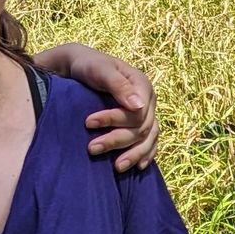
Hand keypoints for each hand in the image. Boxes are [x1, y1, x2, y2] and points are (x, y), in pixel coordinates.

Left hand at [32, 43, 158, 168]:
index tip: (88, 123)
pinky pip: (150, 142)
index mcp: (142, 84)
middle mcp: (148, 100)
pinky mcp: (141, 123)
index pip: (137, 110)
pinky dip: (145, 155)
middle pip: (141, 127)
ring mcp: (147, 113)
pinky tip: (138, 167)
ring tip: (116, 167)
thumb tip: (138, 106)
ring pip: (147, 138)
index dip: (114, 119)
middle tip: (92, 148)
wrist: (83, 66)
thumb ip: (118, 85)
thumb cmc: (90, 66)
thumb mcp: (101, 70)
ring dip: (133, 154)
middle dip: (116, 140)